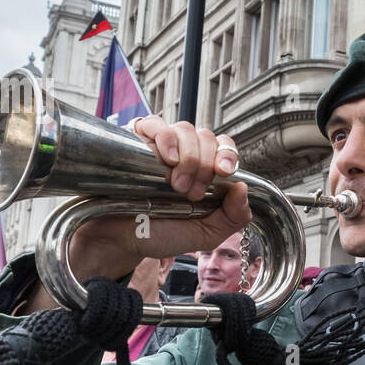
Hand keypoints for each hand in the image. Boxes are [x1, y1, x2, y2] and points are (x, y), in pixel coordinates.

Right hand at [32, 117, 251, 308]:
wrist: (121, 240)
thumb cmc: (161, 234)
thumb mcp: (205, 234)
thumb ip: (233, 217)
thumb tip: (243, 187)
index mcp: (204, 172)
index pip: (224, 147)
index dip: (227, 155)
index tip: (223, 172)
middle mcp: (185, 155)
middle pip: (206, 137)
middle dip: (203, 165)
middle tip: (189, 193)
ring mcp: (160, 147)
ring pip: (184, 129)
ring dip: (186, 156)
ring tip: (174, 184)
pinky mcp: (135, 142)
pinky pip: (153, 124)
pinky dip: (164, 137)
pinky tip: (165, 158)